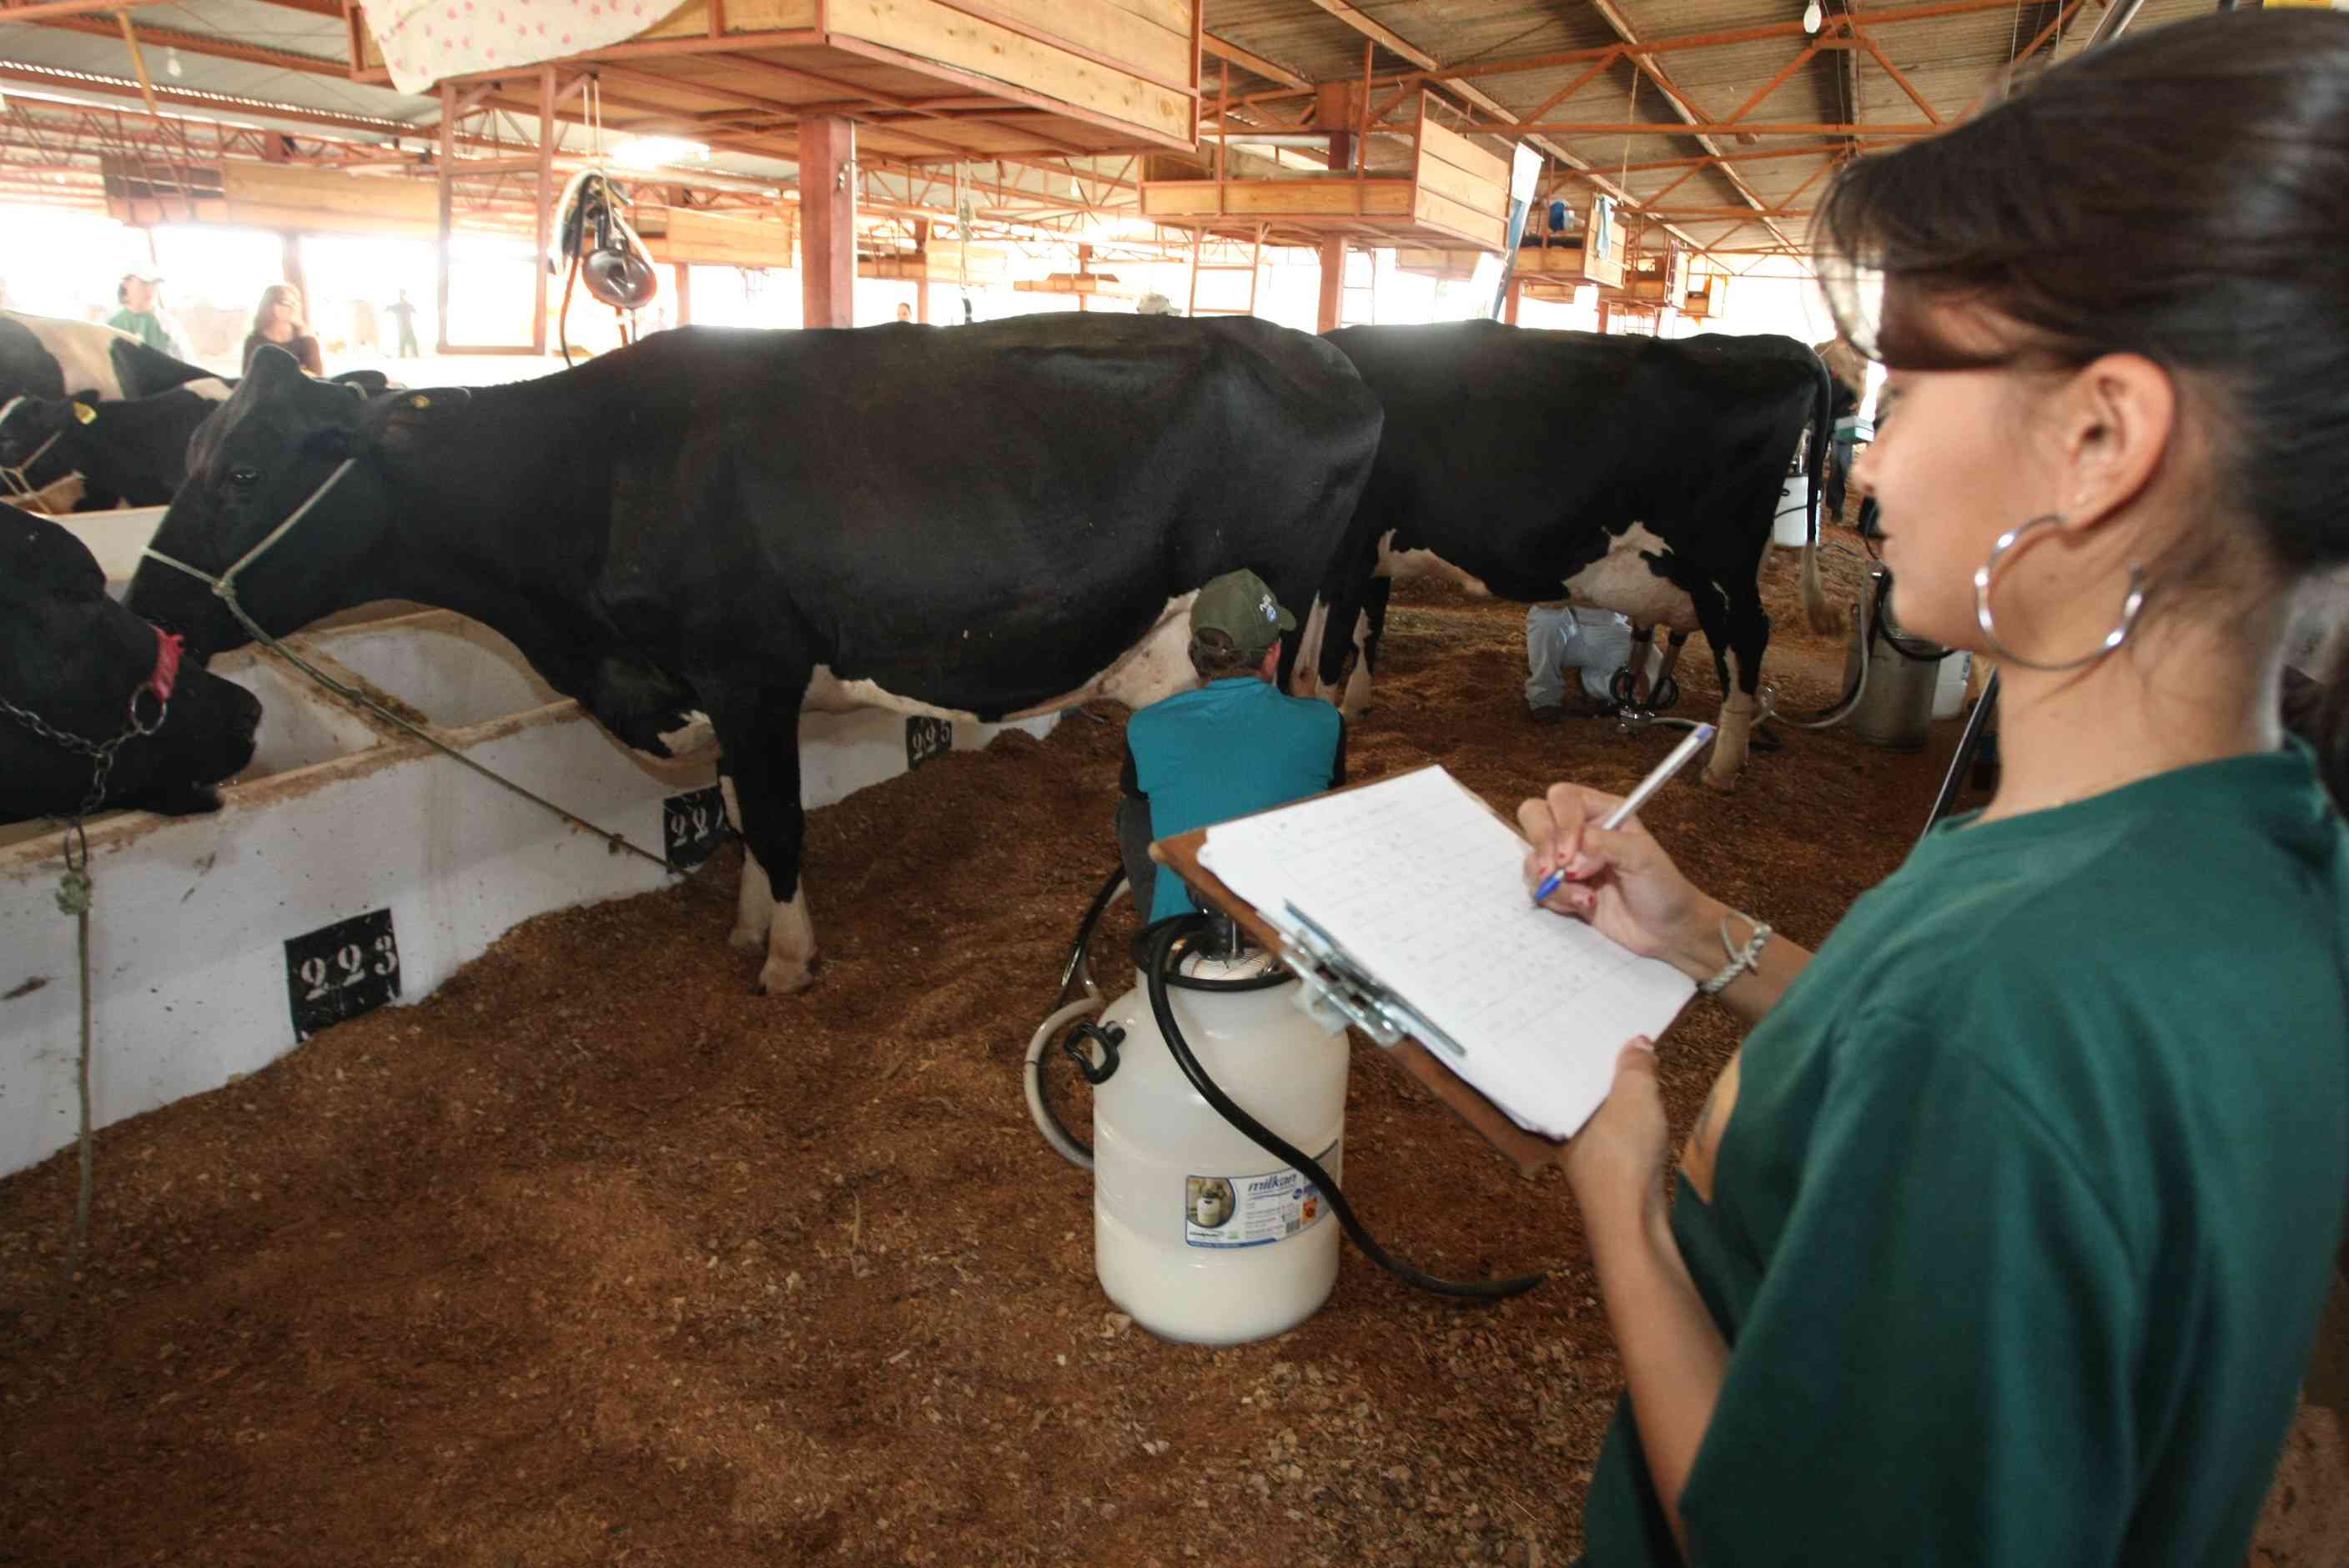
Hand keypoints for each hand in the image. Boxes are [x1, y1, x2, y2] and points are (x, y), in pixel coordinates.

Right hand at [1518, 780, 1716, 974]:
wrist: (1666, 931)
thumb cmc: (1662, 887)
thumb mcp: (1642, 858)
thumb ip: (1606, 844)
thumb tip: (1572, 850)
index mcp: (1603, 812)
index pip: (1563, 798)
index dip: (1561, 822)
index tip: (1570, 853)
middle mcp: (1580, 831)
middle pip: (1534, 815)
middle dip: (1541, 843)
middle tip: (1554, 870)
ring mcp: (1567, 860)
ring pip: (1532, 856)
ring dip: (1554, 881)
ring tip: (1587, 898)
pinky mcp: (1562, 887)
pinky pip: (1537, 886)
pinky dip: (1556, 898)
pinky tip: (1586, 905)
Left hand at [1564, 1037, 1672, 1220]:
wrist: (1633, 1221)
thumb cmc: (1624, 1158)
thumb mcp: (1635, 1098)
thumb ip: (1635, 1067)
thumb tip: (1637, 1043)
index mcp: (1553, 1107)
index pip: (1560, 1064)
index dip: (1578, 1039)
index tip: (1594, 1016)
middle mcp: (1559, 1127)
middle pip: (1578, 1083)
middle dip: (1598, 1061)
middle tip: (1619, 1030)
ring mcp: (1580, 1147)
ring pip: (1595, 1105)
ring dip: (1614, 1085)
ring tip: (1636, 1058)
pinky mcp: (1602, 1164)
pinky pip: (1610, 1123)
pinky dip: (1624, 1108)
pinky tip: (1642, 1099)